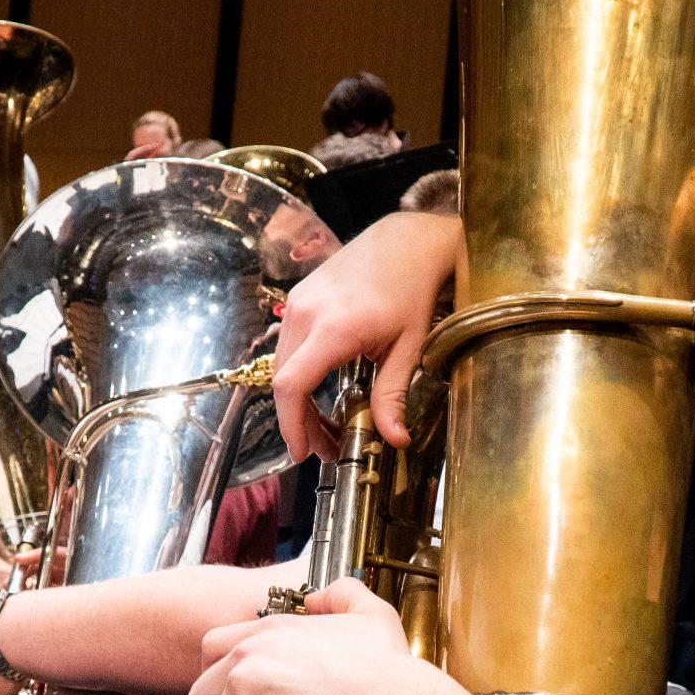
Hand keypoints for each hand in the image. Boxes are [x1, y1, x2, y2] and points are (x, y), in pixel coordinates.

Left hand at [178, 578, 427, 694]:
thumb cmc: (384, 667)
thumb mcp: (368, 611)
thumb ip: (340, 594)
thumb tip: (316, 600)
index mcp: (268, 630)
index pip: (215, 647)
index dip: (222, 673)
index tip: (235, 692)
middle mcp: (247, 657)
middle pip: (205, 688)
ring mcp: (243, 693)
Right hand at [272, 210, 460, 460]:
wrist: (406, 242)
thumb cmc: (413, 290)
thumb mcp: (409, 347)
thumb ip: (393, 395)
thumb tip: (395, 439)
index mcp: (335, 327)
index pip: (292, 385)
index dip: (291, 425)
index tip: (303, 452)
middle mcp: (307, 312)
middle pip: (283, 381)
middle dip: (299, 421)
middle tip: (326, 448)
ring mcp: (298, 302)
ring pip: (282, 364)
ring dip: (298, 400)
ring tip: (326, 425)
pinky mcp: (298, 297)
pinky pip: (288, 346)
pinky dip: (299, 374)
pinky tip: (322, 391)